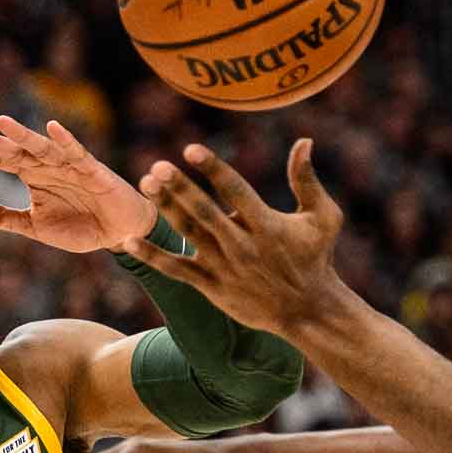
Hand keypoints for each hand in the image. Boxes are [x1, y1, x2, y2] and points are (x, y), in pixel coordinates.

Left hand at [0, 115, 154, 252]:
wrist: (118, 234)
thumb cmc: (79, 226)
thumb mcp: (33, 226)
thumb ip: (1, 217)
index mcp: (32, 176)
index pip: (1, 160)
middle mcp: (47, 165)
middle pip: (16, 150)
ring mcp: (69, 165)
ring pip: (42, 147)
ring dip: (23, 136)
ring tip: (2, 123)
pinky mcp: (92, 170)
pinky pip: (77, 152)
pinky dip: (65, 141)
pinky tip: (53, 128)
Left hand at [123, 138, 344, 332]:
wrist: (308, 311)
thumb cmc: (316, 258)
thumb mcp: (323, 217)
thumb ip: (307, 179)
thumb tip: (304, 141)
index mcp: (267, 225)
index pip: (235, 191)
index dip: (212, 169)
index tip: (191, 150)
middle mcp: (242, 245)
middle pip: (205, 212)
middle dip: (180, 188)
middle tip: (157, 167)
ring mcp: (225, 267)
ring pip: (189, 234)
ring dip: (166, 209)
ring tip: (145, 184)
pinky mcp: (212, 286)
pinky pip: (176, 270)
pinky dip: (152, 257)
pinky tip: (128, 241)